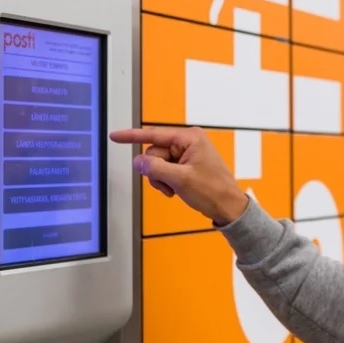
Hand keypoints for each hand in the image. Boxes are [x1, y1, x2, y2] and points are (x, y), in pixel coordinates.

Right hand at [109, 126, 249, 225]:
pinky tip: (176, 189)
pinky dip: (165, 181)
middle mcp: (187, 142)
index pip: (154, 135)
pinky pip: (164, 170)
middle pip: (154, 152)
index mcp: (190, 138)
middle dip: (156, 171)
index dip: (132, 136)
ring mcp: (186, 154)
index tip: (115, 136)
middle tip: (169, 184)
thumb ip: (156, 168)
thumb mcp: (180, 180)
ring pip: (156, 163)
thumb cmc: (213, 191)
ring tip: (174, 188)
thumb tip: (137, 161)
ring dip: (161, 179)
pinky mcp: (185, 165)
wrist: (227, 207)